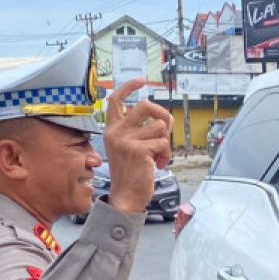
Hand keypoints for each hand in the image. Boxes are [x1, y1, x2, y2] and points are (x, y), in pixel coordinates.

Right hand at [103, 79, 172, 213]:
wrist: (125, 198)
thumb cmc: (131, 174)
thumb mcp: (129, 148)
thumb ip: (139, 131)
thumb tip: (163, 119)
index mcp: (112, 130)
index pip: (116, 99)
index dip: (129, 86)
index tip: (142, 81)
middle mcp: (116, 132)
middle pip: (146, 105)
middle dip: (163, 115)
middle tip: (166, 130)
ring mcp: (126, 140)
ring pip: (159, 126)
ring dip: (165, 141)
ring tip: (158, 156)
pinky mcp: (138, 150)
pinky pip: (163, 143)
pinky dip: (166, 154)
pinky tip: (159, 164)